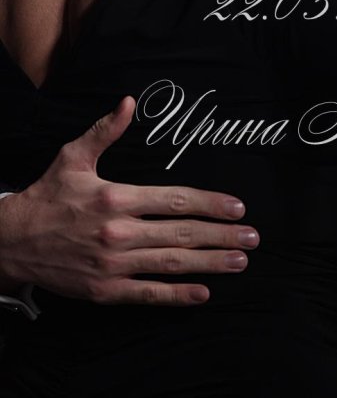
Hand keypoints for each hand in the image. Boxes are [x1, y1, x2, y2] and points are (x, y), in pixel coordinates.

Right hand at [0, 97, 258, 305]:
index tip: (237, 207)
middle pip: (182, 233)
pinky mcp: (105, 291)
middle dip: (222, 235)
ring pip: (172, 263)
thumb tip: (129, 101)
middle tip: (253, 237)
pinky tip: (203, 293)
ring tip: (240, 262)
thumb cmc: (47, 196)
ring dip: (210, 263)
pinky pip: (148, 294)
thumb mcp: (73, 157)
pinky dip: (177, 295)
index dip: (210, 203)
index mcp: (116, 197)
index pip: (175, 201)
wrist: (10, 243)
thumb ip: (106, 131)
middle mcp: (119, 232)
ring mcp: (113, 265)